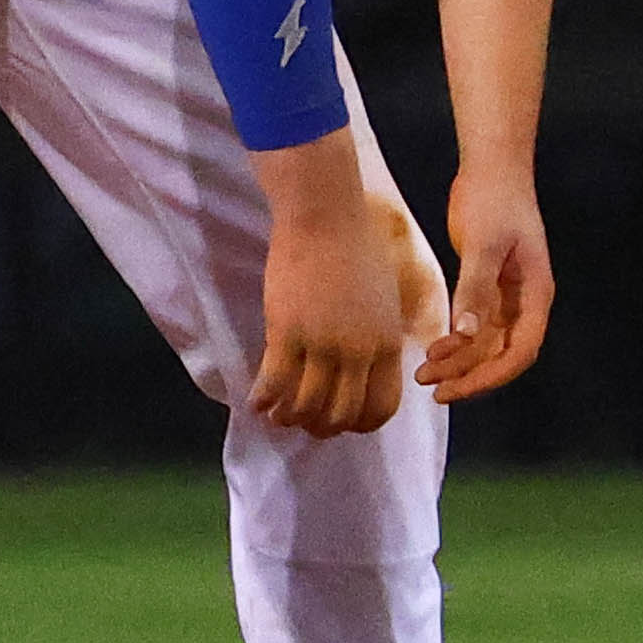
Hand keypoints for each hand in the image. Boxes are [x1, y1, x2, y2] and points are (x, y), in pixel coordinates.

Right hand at [248, 137, 423, 438]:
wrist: (324, 214)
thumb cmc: (355, 246)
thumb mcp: (385, 297)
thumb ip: (379, 335)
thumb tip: (367, 368)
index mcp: (387, 342)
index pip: (381, 407)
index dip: (359, 425)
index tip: (341, 422)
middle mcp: (358, 351)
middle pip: (341, 414)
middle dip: (321, 428)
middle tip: (304, 423)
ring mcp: (322, 343)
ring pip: (306, 406)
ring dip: (290, 418)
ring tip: (277, 415)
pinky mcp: (286, 331)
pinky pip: (274, 383)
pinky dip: (264, 401)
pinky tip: (255, 403)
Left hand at [416, 170, 554, 404]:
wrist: (492, 168)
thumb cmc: (494, 199)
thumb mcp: (484, 243)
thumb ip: (476, 288)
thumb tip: (467, 335)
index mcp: (536, 294)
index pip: (521, 351)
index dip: (491, 376)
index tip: (457, 387)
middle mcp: (525, 302)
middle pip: (503, 355)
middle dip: (470, 376)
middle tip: (434, 389)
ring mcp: (507, 297)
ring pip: (487, 345)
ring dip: (460, 363)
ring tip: (425, 374)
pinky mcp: (488, 288)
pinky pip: (475, 328)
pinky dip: (456, 343)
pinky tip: (433, 350)